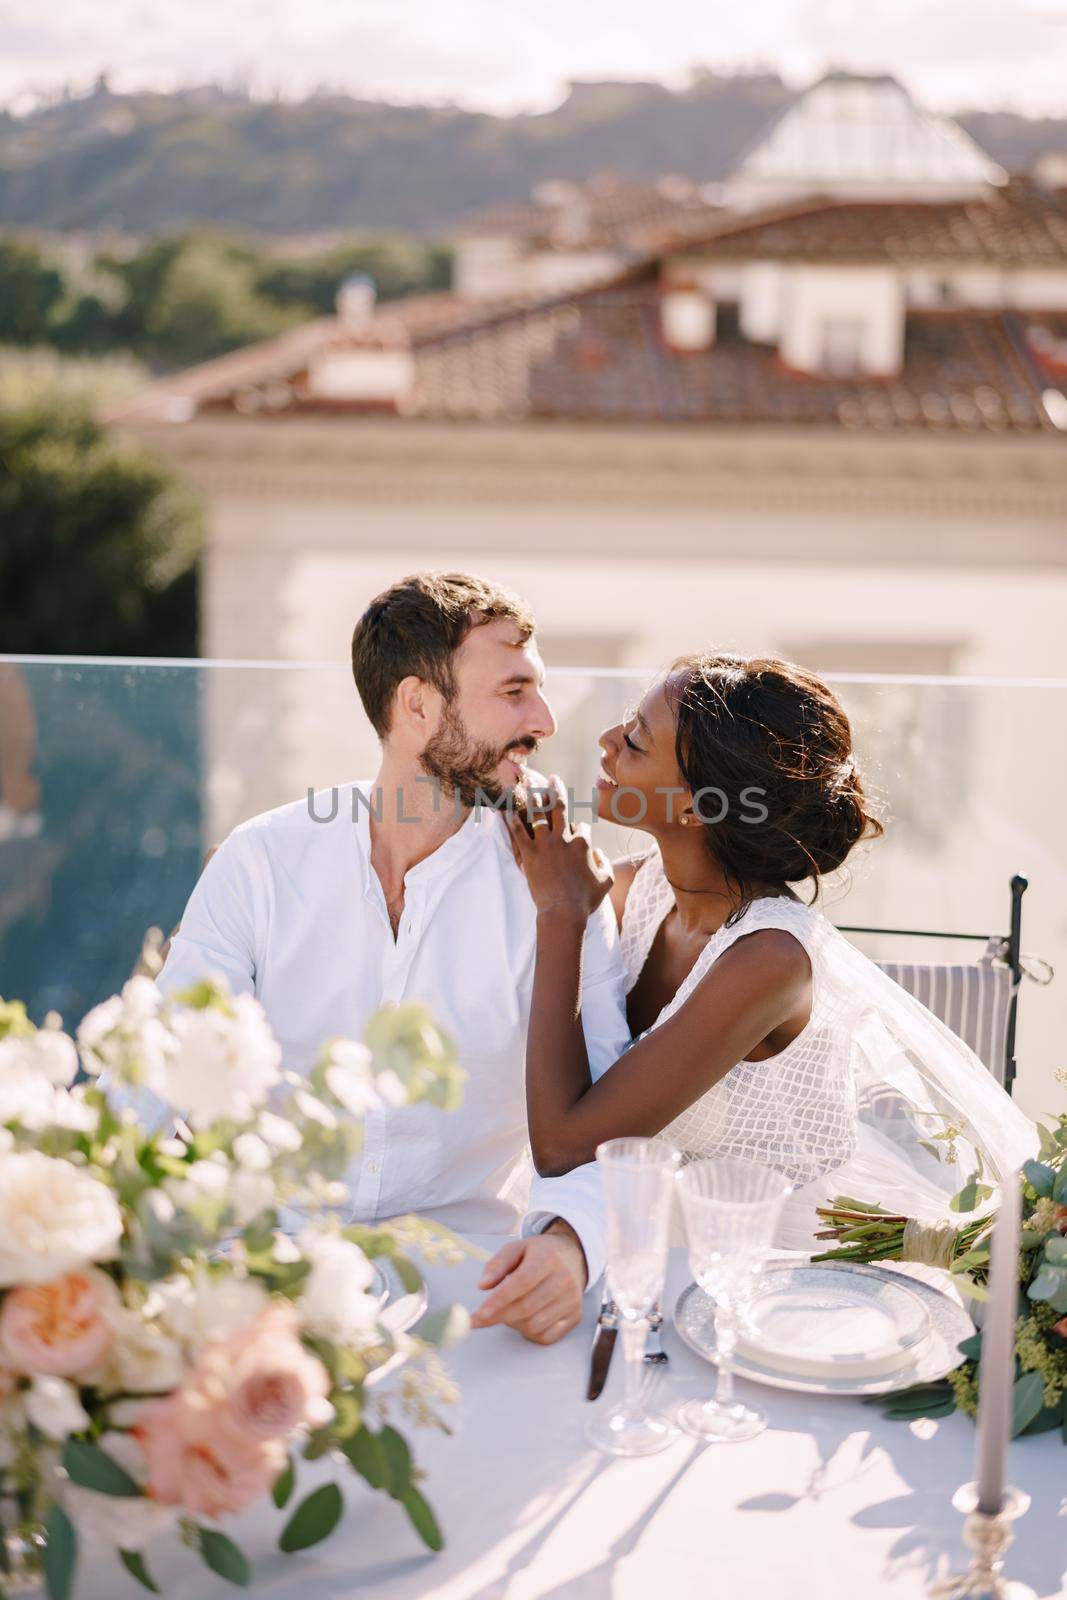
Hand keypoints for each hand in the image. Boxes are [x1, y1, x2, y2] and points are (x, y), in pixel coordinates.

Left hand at [470, 1222, 586, 1344]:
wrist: (573, 1257)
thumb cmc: (539, 1254)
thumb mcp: (516, 1248)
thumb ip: (497, 1264)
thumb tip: (482, 1285)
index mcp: (548, 1259)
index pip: (522, 1283)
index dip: (499, 1300)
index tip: (478, 1314)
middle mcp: (564, 1280)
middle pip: (526, 1308)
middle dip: (499, 1316)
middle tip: (481, 1318)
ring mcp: (572, 1301)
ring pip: (534, 1325)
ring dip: (513, 1323)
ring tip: (508, 1310)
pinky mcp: (575, 1317)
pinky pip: (546, 1337)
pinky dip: (529, 1333)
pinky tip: (525, 1319)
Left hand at [505, 774, 613, 920]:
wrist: (563, 912)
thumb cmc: (585, 900)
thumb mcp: (605, 882)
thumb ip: (605, 864)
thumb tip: (599, 854)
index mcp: (583, 843)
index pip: (583, 826)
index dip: (581, 828)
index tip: (577, 831)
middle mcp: (564, 838)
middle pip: (560, 808)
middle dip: (556, 790)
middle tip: (552, 778)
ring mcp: (545, 845)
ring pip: (538, 815)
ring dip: (533, 797)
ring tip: (527, 784)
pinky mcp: (529, 854)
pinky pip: (518, 832)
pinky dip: (511, 819)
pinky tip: (506, 808)